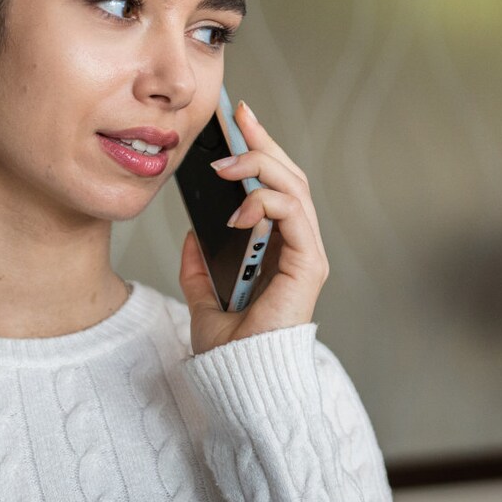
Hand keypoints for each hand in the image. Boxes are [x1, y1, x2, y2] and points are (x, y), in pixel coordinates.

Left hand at [178, 100, 329, 354]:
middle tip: (237, 118)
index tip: (238, 122)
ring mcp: (307, 254)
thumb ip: (200, 268)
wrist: (239, 383)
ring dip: (260, 166)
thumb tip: (193, 235)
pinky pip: (292, 215)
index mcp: (279, 251)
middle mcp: (298, 248)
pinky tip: (236, 209)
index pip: (276, 188)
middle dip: (263, 143)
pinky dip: (264, 203)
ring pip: (294, 188)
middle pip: (289, 178)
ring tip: (226, 164)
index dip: (260, 151)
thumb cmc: (231, 352)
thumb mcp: (204, 300)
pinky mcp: (308, 265)